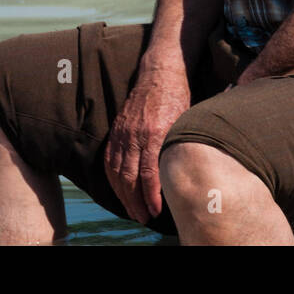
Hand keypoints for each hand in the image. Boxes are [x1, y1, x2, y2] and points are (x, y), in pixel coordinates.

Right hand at [103, 69, 189, 224]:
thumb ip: (177, 147)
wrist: (159, 74)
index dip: (150, 195)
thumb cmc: (177, 98)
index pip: (148, 172)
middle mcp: (135, 134)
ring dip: (123, 195)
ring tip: (132, 211)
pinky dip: (113, 179)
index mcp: (154, 133)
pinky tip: (119, 191)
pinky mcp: (116, 130)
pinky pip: (109, 159)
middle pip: (129, 176)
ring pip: (117, 171)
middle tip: (144, 218)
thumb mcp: (184, 122)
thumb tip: (181, 176)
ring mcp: (123, 132)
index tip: (155, 211)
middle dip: (135, 201)